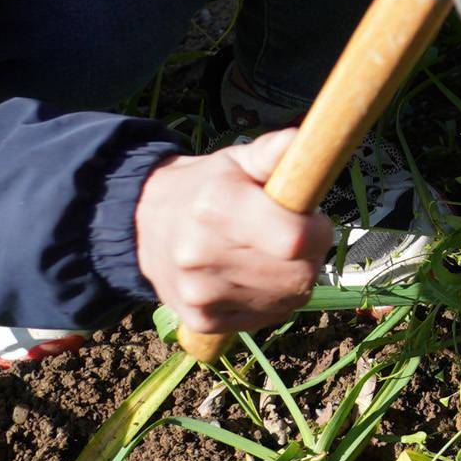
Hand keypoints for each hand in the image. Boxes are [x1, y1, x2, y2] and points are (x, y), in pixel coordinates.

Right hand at [134, 130, 331, 334]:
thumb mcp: (236, 161)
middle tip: (296, 235)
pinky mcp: (202, 320)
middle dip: (311, 255)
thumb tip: (298, 140)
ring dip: (295, 277)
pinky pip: (268, 316)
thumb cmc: (206, 188)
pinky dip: (275, 298)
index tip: (314, 218)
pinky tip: (257, 276)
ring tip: (273, 253)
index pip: (293, 239)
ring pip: (288, 298)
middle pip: (297, 275)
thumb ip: (271, 153)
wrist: (143, 226)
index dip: (317, 231)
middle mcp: (203, 255)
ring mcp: (201, 294)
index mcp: (217, 207)